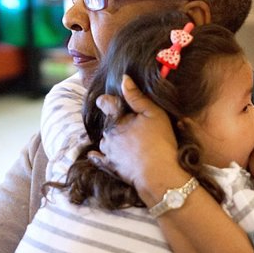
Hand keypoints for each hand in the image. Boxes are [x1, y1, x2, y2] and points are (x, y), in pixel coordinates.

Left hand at [88, 75, 179, 194]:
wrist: (158, 174)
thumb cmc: (159, 141)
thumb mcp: (153, 113)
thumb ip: (136, 96)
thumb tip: (124, 79)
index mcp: (117, 119)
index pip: (105, 103)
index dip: (106, 100)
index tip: (107, 100)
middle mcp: (108, 134)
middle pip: (107, 122)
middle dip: (115, 121)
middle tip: (131, 124)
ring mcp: (108, 151)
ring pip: (105, 140)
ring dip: (112, 138)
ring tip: (128, 141)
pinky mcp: (111, 166)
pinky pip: (99, 159)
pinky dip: (97, 156)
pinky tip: (94, 155)